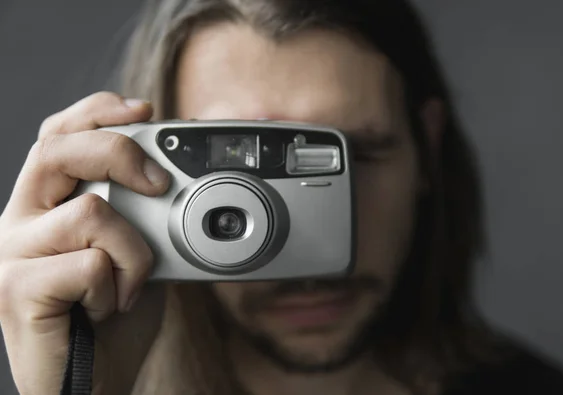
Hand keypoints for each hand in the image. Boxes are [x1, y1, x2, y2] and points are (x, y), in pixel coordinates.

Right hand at [0, 92, 170, 394]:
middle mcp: (18, 221)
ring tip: (128, 287)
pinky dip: (119, 286)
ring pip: (92, 211)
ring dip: (134, 253)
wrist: (91, 385)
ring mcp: (12, 255)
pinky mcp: (16, 290)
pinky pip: (91, 263)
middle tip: (160, 183)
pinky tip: (107, 310)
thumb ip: (139, 216)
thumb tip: (175, 177)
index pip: (58, 136)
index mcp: (44, 206)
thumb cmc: (112, 319)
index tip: (143, 110)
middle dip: (120, 151)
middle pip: (60, 149)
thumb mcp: (134, 253)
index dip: (97, 112)